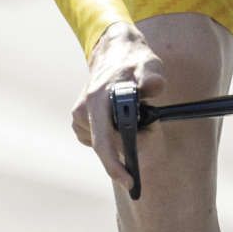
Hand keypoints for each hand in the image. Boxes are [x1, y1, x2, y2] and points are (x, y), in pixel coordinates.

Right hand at [71, 22, 165, 187]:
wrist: (115, 51)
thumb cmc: (134, 60)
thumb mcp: (149, 65)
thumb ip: (152, 78)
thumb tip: (152, 88)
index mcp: (97, 99)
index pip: (103, 141)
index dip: (115, 165)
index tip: (130, 181)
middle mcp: (83, 109)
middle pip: (103, 146)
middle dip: (123, 155)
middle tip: (144, 144)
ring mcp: (80, 114)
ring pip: (101, 143)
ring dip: (119, 141)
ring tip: (134, 122)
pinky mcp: (80, 118)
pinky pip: (97, 139)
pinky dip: (110, 136)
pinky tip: (119, 121)